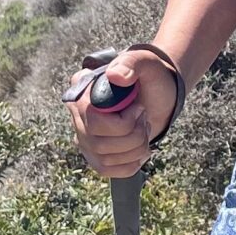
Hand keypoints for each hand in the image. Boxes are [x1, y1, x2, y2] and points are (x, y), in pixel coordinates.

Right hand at [63, 48, 179, 179]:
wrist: (159, 96)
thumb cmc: (151, 78)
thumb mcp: (146, 63)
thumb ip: (132, 64)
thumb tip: (115, 76)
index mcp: (83, 90)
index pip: (93, 121)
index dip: (122, 123)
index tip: (139, 107)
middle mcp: (77, 115)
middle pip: (99, 145)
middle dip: (133, 136)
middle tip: (144, 118)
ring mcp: (83, 137)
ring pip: (105, 160)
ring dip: (135, 148)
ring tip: (143, 129)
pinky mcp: (94, 155)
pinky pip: (108, 171)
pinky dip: (131, 164)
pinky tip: (140, 149)